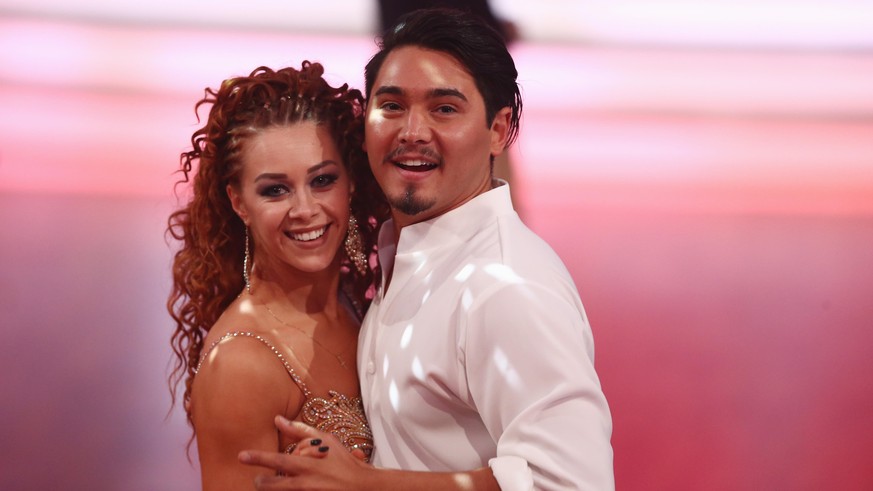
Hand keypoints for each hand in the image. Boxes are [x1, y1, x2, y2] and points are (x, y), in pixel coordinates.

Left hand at [239, 416, 371, 489]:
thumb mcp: (326, 441)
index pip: (278, 460)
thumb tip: (278, 419)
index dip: (258, 458)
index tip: (242, 456)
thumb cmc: (344, 462)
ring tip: (272, 484)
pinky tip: (290, 488)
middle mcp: (306, 483)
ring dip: (273, 489)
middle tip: (257, 480)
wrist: (363, 487)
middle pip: (273, 485)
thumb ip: (300, 430)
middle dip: (261, 483)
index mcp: (308, 465)